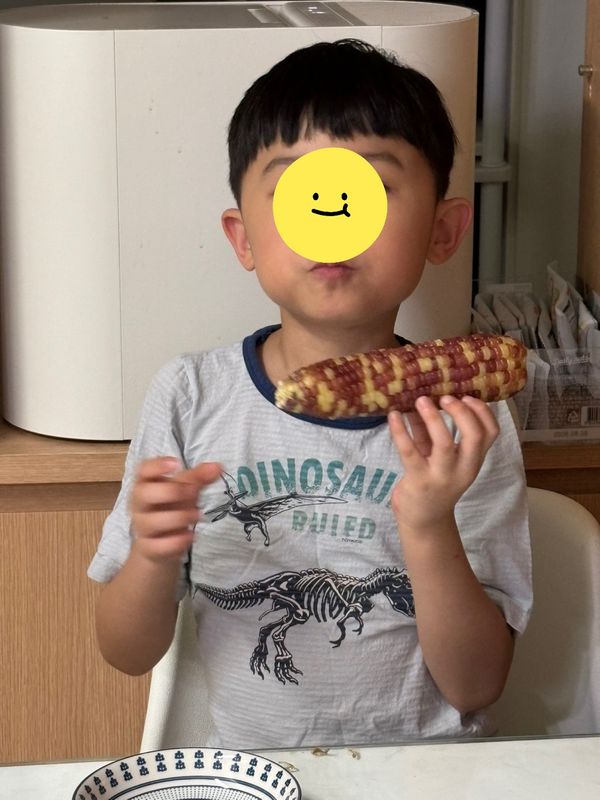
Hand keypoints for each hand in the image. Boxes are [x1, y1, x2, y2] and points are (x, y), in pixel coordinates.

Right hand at [130, 457, 221, 562]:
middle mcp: (140, 504)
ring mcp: (142, 527)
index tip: (176, 463)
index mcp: (146, 484)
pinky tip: (190, 536)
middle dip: (170, 492)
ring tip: (197, 515)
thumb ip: (200, 477)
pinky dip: (175, 541)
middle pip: (143, 494)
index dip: (157, 466)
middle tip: (193, 492)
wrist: (160, 543)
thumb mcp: (185, 490)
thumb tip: (218, 466)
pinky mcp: (148, 548)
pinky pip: (157, 545)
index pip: (144, 470)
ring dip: (178, 517)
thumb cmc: (171, 507)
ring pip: (151, 522)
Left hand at [388, 395, 498, 531]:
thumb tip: (422, 399)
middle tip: (445, 397)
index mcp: (473, 460)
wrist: (423, 519)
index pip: (491, 433)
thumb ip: (432, 431)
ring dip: (433, 418)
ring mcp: (441, 476)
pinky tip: (393, 416)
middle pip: (475, 436)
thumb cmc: (433, 481)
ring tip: (420, 400)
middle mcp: (463, 468)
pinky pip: (410, 451)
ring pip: (444, 443)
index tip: (467, 395)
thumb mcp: (439, 456)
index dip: (482, 411)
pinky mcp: (418, 480)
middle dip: (462, 412)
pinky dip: (400, 431)